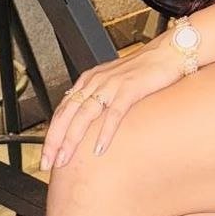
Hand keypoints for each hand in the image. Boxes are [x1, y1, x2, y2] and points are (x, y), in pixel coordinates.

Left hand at [41, 37, 183, 168]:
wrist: (167, 53)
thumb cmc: (143, 70)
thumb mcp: (112, 82)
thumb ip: (97, 96)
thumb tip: (85, 120)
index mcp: (89, 80)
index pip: (62, 110)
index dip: (51, 134)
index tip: (47, 154)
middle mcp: (96, 82)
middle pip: (67, 114)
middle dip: (54, 141)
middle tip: (47, 163)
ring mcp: (112, 85)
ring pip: (84, 115)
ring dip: (72, 139)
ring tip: (65, 159)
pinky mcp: (130, 89)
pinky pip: (114, 113)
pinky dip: (105, 131)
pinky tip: (99, 148)